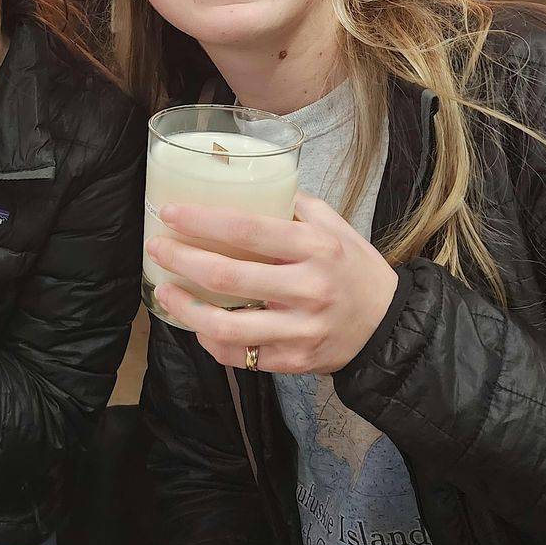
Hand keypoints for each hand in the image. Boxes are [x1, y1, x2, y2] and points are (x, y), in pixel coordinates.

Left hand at [145, 192, 397, 375]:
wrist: (389, 325)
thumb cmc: (354, 270)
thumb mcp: (335, 227)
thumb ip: (295, 206)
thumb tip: (250, 184)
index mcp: (316, 247)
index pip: (247, 230)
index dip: (201, 221)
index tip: (169, 213)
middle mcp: (308, 288)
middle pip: (228, 276)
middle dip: (182, 259)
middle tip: (156, 247)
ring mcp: (300, 329)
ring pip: (226, 326)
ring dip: (185, 307)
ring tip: (164, 290)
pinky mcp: (294, 361)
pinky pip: (241, 355)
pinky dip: (210, 341)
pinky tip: (197, 325)